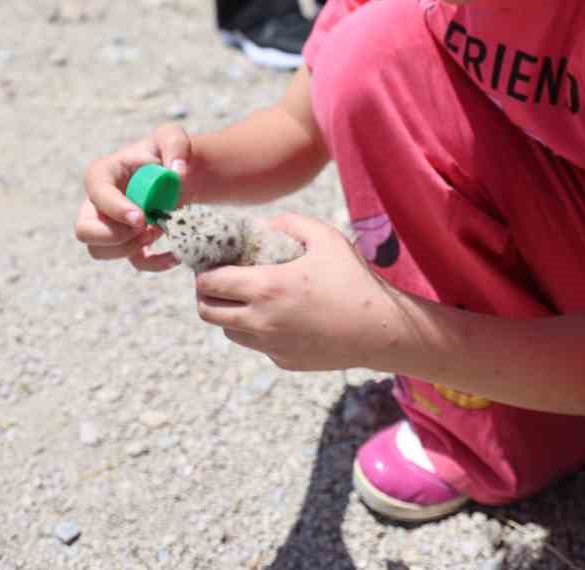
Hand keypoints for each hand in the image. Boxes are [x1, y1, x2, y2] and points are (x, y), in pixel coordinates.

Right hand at [73, 125, 192, 272]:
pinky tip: (173, 255)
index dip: (114, 209)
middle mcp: (97, 202)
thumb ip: (176, 146)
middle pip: (84, 230)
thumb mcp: (172, 137)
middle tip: (145, 226)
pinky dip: (154, 263)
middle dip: (114, 235)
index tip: (141, 218)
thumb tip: (177, 173)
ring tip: (157, 230)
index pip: (96, 193)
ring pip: (99, 251)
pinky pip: (132, 262)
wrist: (176, 173)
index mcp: (103, 173)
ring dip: (130, 248)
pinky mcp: (126, 242)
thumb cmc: (166, 152)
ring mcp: (108, 225)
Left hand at [194, 212, 401, 369]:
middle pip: (207, 311)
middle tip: (220, 281)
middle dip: (206, 294)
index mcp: (265, 288)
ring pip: (229, 330)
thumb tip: (265, 226)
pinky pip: (256, 344)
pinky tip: (280, 315)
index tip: (213, 262)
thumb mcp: (325, 238)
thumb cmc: (353, 280)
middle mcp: (260, 321)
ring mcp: (270, 346)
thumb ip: (290, 224)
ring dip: (229, 313)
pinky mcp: (282, 361)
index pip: (208, 283)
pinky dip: (257, 330)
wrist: (380, 331)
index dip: (203, 271)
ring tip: (248, 297)